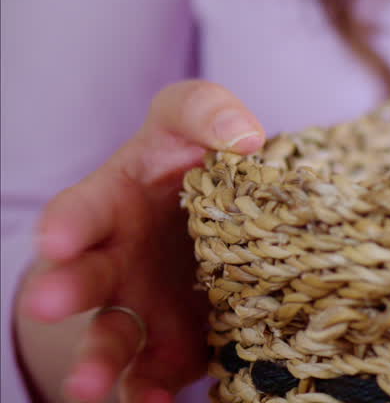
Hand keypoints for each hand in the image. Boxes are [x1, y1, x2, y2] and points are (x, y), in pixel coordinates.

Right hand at [18, 81, 264, 402]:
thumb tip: (244, 137)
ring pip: (108, 338)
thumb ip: (207, 112)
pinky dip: (150, 390)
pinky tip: (156, 402)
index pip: (80, 210)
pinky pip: (153, 372)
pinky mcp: (171, 344)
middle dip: (63, 291)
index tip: (57, 238)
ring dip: (96, 362)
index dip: (68, 224)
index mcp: (111, 202)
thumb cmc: (193, 156)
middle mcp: (113, 260)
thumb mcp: (194, 121)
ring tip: (88, 386)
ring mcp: (138, 307)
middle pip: (80, 279)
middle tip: (48, 303)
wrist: (230, 211)